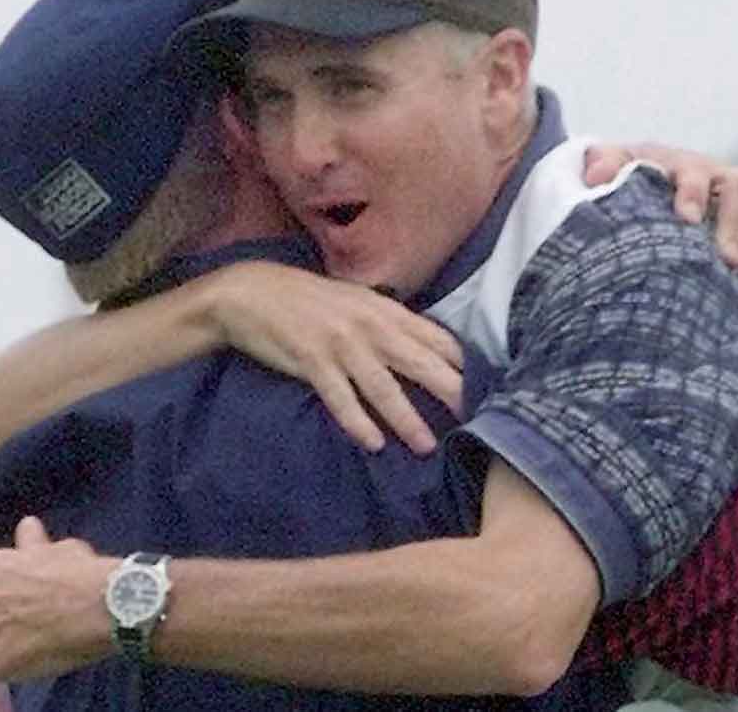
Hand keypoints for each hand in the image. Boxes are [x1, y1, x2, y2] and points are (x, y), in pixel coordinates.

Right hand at [196, 261, 463, 454]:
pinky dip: (357, 421)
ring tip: (426, 446)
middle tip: (475, 421)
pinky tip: (373, 443)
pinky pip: (340, 397)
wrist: (252, 291)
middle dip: (450, 392)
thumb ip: (390, 323)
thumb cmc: (309, 300)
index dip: (462, 364)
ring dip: (407, 419)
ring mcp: (340, 344)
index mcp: (384, 310)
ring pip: (384, 387)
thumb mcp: (356, 301)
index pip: (436, 338)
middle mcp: (369, 325)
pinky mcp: (311, 361)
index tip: (485, 389)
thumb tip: (426, 348)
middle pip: (420, 363)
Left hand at [583, 143, 737, 269]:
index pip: (694, 173)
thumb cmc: (629, 182)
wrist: (646, 186)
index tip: (687, 219)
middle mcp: (716, 175)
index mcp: (681, 166)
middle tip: (727, 258)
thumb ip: (604, 166)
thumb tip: (595, 176)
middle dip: (734, 222)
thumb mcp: (612, 170)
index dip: (693, 193)